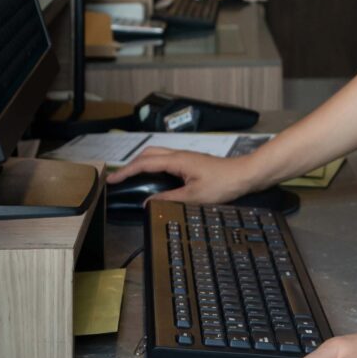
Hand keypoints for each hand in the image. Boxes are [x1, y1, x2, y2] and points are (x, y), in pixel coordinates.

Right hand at [105, 148, 260, 205]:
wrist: (245, 175)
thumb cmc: (223, 184)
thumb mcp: (194, 197)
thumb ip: (169, 199)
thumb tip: (147, 203)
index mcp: (177, 160)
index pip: (144, 163)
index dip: (126, 171)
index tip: (111, 180)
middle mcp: (179, 155)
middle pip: (148, 154)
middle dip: (130, 164)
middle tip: (118, 178)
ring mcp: (186, 157)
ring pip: (157, 155)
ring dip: (142, 163)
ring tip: (131, 177)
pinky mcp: (192, 162)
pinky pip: (166, 160)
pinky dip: (153, 166)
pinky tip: (154, 178)